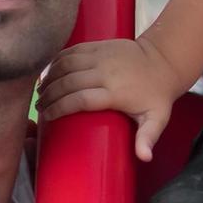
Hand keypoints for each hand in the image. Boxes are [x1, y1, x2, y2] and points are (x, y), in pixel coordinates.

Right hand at [38, 37, 194, 159]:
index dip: (59, 108)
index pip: (80, 100)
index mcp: (116, 92)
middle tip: (39, 106)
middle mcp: (106, 72)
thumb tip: (145, 158)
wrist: (163, 61)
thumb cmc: (157, 95)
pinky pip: (71, 51)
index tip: (46, 117)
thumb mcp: (157, 119)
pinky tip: (49, 72)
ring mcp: (102, 56)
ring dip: (49, 77)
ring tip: (40, 91)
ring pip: (66, 64)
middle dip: (49, 95)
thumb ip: (148, 138)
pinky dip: (56, 61)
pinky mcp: (99, 45)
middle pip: (68, 82)